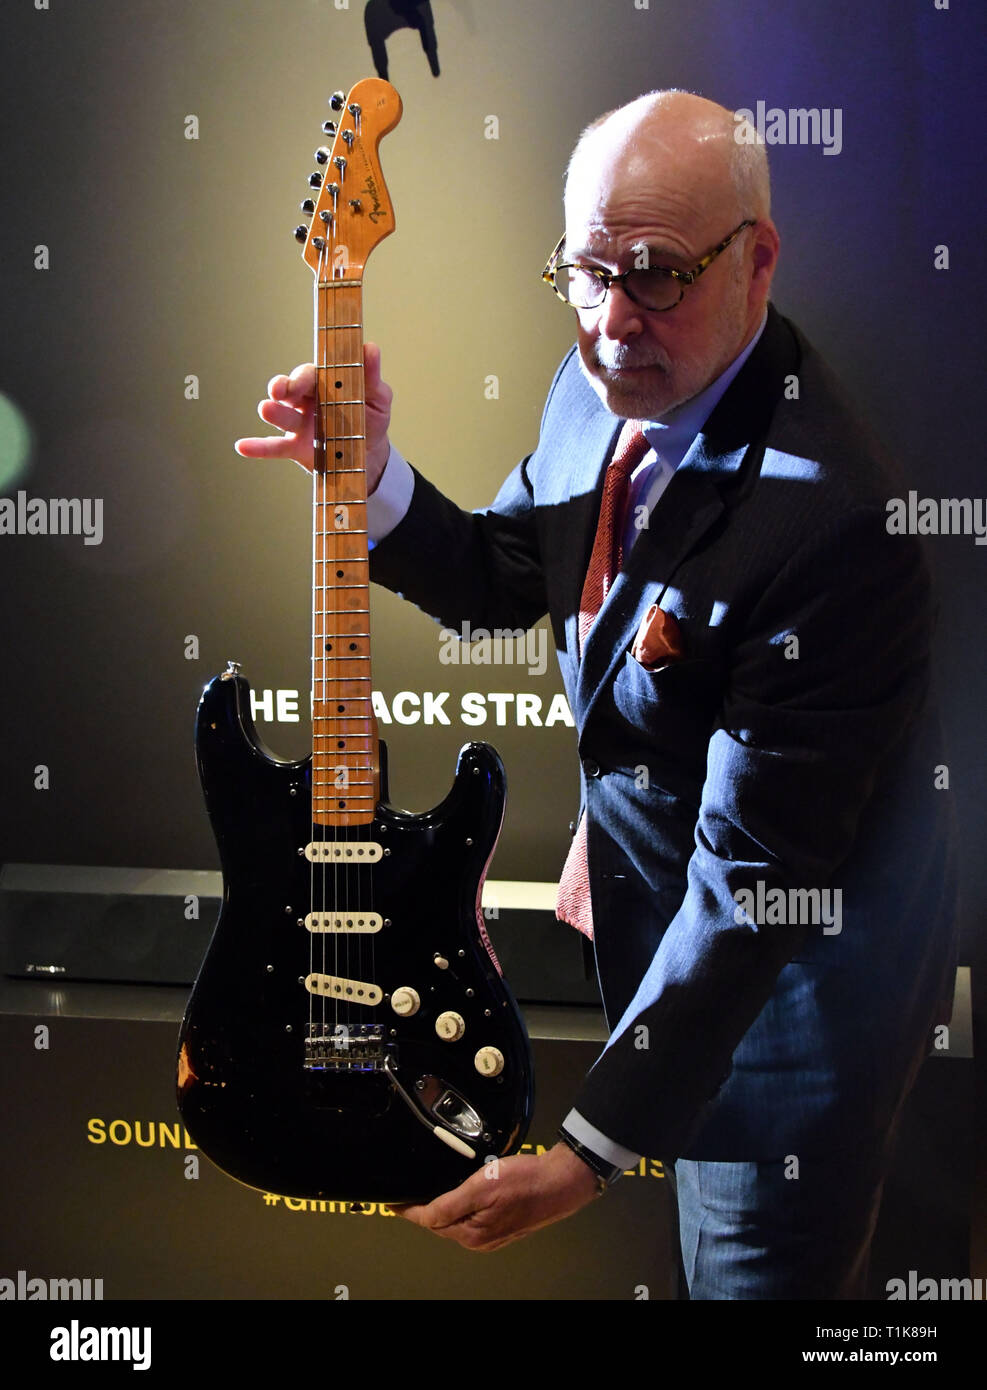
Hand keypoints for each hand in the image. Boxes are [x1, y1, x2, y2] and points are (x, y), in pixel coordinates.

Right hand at [234, 341, 392, 491]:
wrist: (371, 454)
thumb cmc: (372, 418)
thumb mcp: (378, 396)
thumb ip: (370, 375)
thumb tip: (370, 348)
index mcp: (325, 383)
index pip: (310, 375)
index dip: (301, 376)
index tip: (298, 380)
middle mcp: (307, 400)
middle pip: (290, 390)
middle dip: (282, 387)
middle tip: (278, 390)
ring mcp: (299, 424)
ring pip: (282, 416)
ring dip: (273, 412)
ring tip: (265, 409)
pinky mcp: (296, 447)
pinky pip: (275, 447)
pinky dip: (258, 447)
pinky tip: (242, 446)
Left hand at [395, 1142, 601, 1251]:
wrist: (560, 1182)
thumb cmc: (525, 1182)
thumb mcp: (480, 1186)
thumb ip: (449, 1204)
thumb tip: (423, 1216)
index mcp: (471, 1233)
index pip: (429, 1221)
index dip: (408, 1211)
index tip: (392, 1204)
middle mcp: (479, 1239)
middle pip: (441, 1223)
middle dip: (423, 1210)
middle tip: (408, 1194)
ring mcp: (492, 1234)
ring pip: (456, 1220)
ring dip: (442, 1208)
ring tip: (429, 1191)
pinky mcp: (502, 1225)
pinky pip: (472, 1217)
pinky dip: (460, 1207)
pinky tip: (460, 1193)